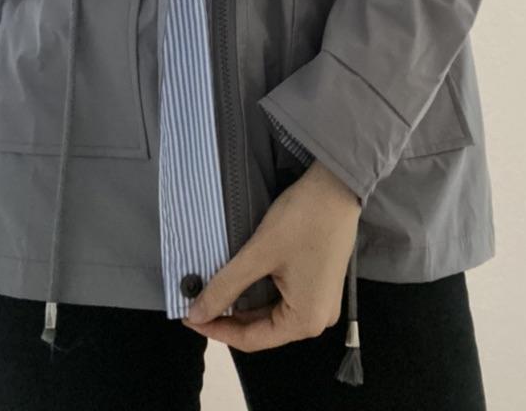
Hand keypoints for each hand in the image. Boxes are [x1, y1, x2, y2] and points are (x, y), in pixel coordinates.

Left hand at [181, 160, 361, 350]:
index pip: (251, 339)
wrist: (338, 186)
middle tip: (197, 302)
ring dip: (243, 304)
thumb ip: (226, 287)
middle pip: (264, 328)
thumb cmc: (301, 220)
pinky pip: (284, 298)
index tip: (188, 316)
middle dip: (229, 317)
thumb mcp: (259, 253)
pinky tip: (240, 281)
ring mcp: (321, 300)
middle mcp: (317, 319)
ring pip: (272, 312)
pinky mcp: (320, 283)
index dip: (216, 329)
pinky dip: (260, 292)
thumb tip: (195, 315)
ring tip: (213, 292)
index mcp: (305, 321)